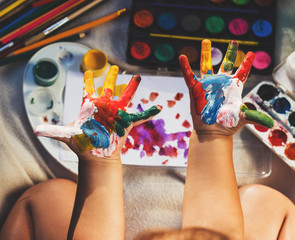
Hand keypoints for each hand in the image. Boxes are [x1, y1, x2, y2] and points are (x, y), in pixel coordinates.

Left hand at [34, 66, 161, 159]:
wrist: (96, 155)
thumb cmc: (82, 144)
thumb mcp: (68, 135)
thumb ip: (54, 130)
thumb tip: (36, 131)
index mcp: (90, 106)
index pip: (89, 89)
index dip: (89, 80)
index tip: (90, 71)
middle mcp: (104, 107)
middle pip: (108, 88)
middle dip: (111, 77)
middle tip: (114, 67)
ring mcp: (116, 113)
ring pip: (125, 96)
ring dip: (131, 87)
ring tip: (137, 77)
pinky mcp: (126, 122)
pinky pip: (140, 117)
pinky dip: (149, 113)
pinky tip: (157, 109)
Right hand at [179, 39, 272, 134]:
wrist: (212, 132)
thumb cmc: (227, 125)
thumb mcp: (242, 117)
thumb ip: (255, 117)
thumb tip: (271, 124)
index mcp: (233, 88)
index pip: (242, 73)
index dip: (246, 63)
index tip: (251, 54)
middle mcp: (221, 84)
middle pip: (226, 64)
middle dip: (230, 54)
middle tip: (234, 42)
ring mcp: (208, 86)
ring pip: (207, 66)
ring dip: (206, 53)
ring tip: (206, 41)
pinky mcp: (195, 90)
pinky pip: (189, 76)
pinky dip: (185, 67)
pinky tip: (182, 57)